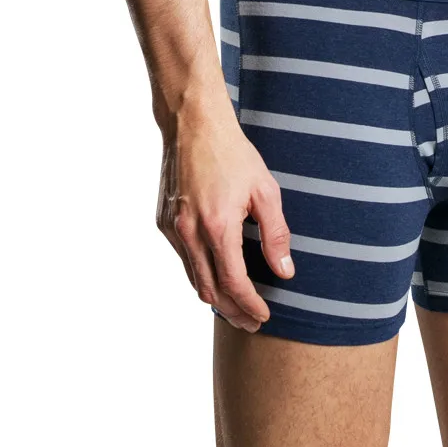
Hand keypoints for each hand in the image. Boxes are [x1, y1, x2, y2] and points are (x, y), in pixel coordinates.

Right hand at [155, 90, 293, 330]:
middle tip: (251, 322)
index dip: (250, 305)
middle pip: (210, 290)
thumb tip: (284, 271)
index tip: (264, 316)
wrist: (194, 124)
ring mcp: (171, 228)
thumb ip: (276, 234)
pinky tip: (216, 272)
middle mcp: (189, 233)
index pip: (234, 283)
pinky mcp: (163, 220)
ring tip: (237, 305)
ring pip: (192, 278)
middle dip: (232, 310)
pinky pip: (182, 259)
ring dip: (214, 296)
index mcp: (217, 226)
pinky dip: (199, 273)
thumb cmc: (233, 153)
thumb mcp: (266, 191)